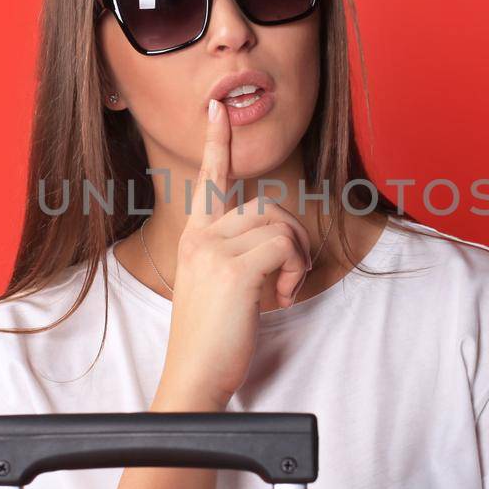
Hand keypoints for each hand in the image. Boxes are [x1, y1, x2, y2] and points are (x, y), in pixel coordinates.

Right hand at [158, 98, 314, 406]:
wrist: (193, 379)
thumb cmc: (212, 340)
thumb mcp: (220, 288)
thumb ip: (237, 257)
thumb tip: (276, 243)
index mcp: (195, 239)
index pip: (208, 181)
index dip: (215, 143)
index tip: (217, 109)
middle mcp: (200, 237)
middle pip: (266, 206)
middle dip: (291, 239)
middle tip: (286, 281)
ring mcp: (213, 251)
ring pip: (279, 225)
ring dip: (295, 259)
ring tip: (280, 293)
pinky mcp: (233, 269)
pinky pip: (285, 247)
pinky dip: (295, 271)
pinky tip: (280, 298)